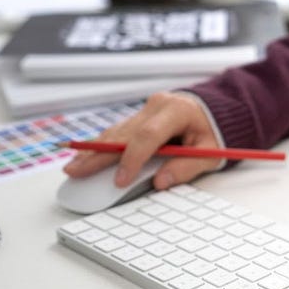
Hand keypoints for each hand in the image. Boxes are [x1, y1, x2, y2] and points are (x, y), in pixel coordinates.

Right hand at [63, 92, 221, 189]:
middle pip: (123, 133)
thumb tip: (160, 182)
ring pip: (115, 131)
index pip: (148, 136)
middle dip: (98, 155)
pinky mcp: (139, 115)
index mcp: (177, 111)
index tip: (119, 180)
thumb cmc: (213, 132)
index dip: (131, 159)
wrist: (215, 110)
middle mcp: (157, 106)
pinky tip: (84, 157)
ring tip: (73, 167)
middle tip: (76, 171)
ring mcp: (146, 109)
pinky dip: (101, 146)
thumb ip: (186, 167)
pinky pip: (118, 132)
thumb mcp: (210, 153)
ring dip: (93, 151)